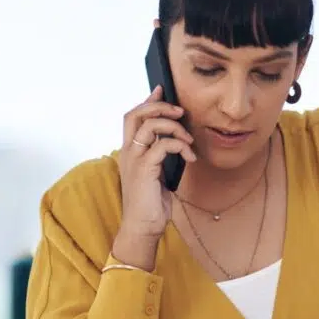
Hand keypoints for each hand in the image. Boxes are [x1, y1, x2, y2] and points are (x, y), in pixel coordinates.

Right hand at [113, 86, 196, 268]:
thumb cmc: (150, 204)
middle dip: (160, 107)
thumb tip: (175, 142)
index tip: (162, 91)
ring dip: (174, 127)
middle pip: (136, 114)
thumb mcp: (157, 174)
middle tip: (179, 111)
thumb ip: (160, 156)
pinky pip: (163, 145)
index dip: (147, 101)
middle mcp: (128, 152)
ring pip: (150, 126)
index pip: (133, 117)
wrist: (142, 228)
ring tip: (188, 139)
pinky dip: (180, 146)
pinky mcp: (144, 169)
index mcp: (130, 152)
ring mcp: (134, 160)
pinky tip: (190, 157)